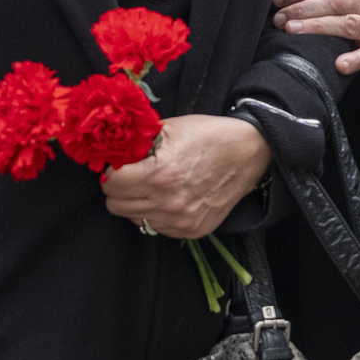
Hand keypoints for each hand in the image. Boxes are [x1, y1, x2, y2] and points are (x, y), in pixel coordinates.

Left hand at [101, 114, 267, 238]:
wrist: (249, 152)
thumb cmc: (209, 136)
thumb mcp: (170, 129)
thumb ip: (138, 144)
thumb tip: (113, 154)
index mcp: (159, 174)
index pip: (110, 184)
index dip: (112, 172)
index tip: (120, 166)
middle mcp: (168, 202)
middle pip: (116, 205)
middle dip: (120, 189)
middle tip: (133, 176)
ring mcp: (180, 220)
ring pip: (134, 218)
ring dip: (138, 202)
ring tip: (154, 186)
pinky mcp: (192, 230)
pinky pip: (157, 227)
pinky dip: (157, 214)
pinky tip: (171, 197)